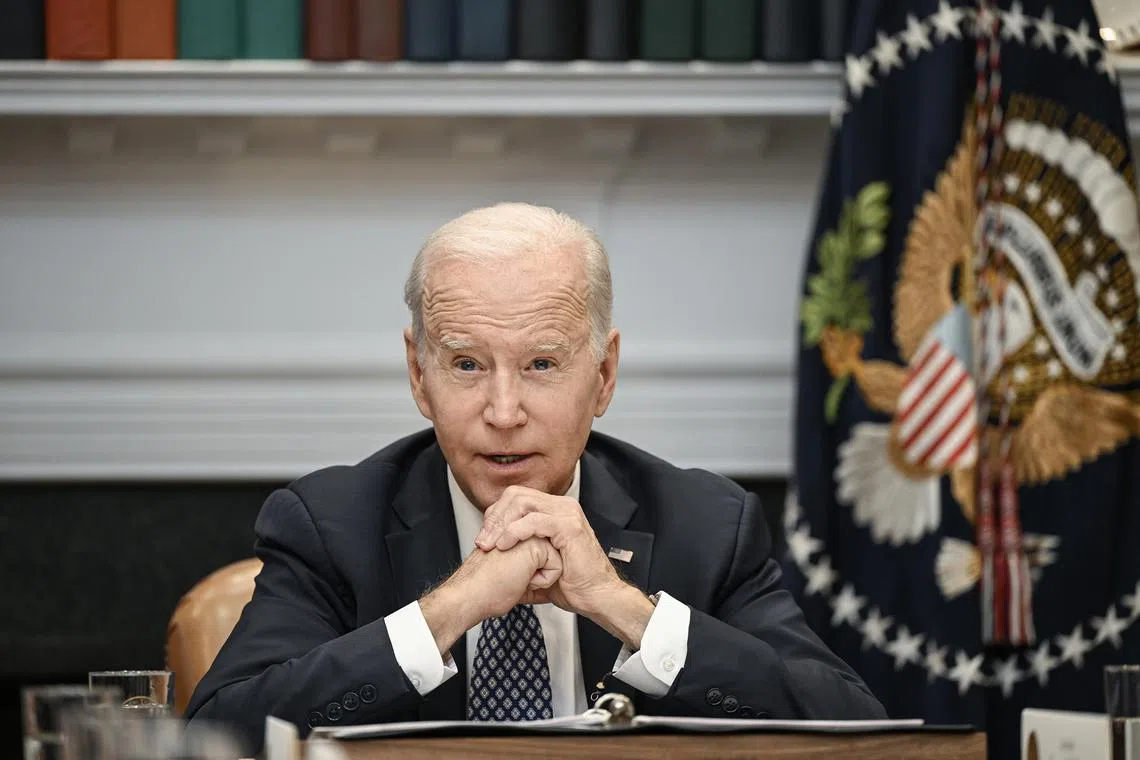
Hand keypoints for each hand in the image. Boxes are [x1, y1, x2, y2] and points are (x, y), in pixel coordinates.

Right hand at [420, 537, 560, 656]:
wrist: (470, 596)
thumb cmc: (486, 589)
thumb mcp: (514, 572)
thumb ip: (534, 565)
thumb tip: (557, 569)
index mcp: (517, 532)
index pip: (545, 554)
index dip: (534, 573)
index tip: (511, 577)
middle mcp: (523, 528)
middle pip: (554, 555)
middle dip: (540, 573)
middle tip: (513, 576)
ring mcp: (528, 532)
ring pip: (557, 559)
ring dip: (540, 576)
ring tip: (516, 577)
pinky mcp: (535, 543)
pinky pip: (556, 566)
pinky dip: (542, 580)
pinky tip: (522, 579)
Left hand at [475, 486, 654, 647]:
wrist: (597, 597)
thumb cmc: (572, 584)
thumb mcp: (538, 563)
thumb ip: (518, 552)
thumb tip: (491, 556)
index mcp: (554, 510)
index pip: (515, 497)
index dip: (495, 515)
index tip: (484, 538)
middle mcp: (561, 506)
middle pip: (516, 495)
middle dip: (494, 517)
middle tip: (483, 541)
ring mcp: (567, 514)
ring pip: (523, 502)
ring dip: (501, 523)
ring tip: (491, 544)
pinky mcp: (569, 527)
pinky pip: (535, 520)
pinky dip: (515, 531)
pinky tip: (505, 545)